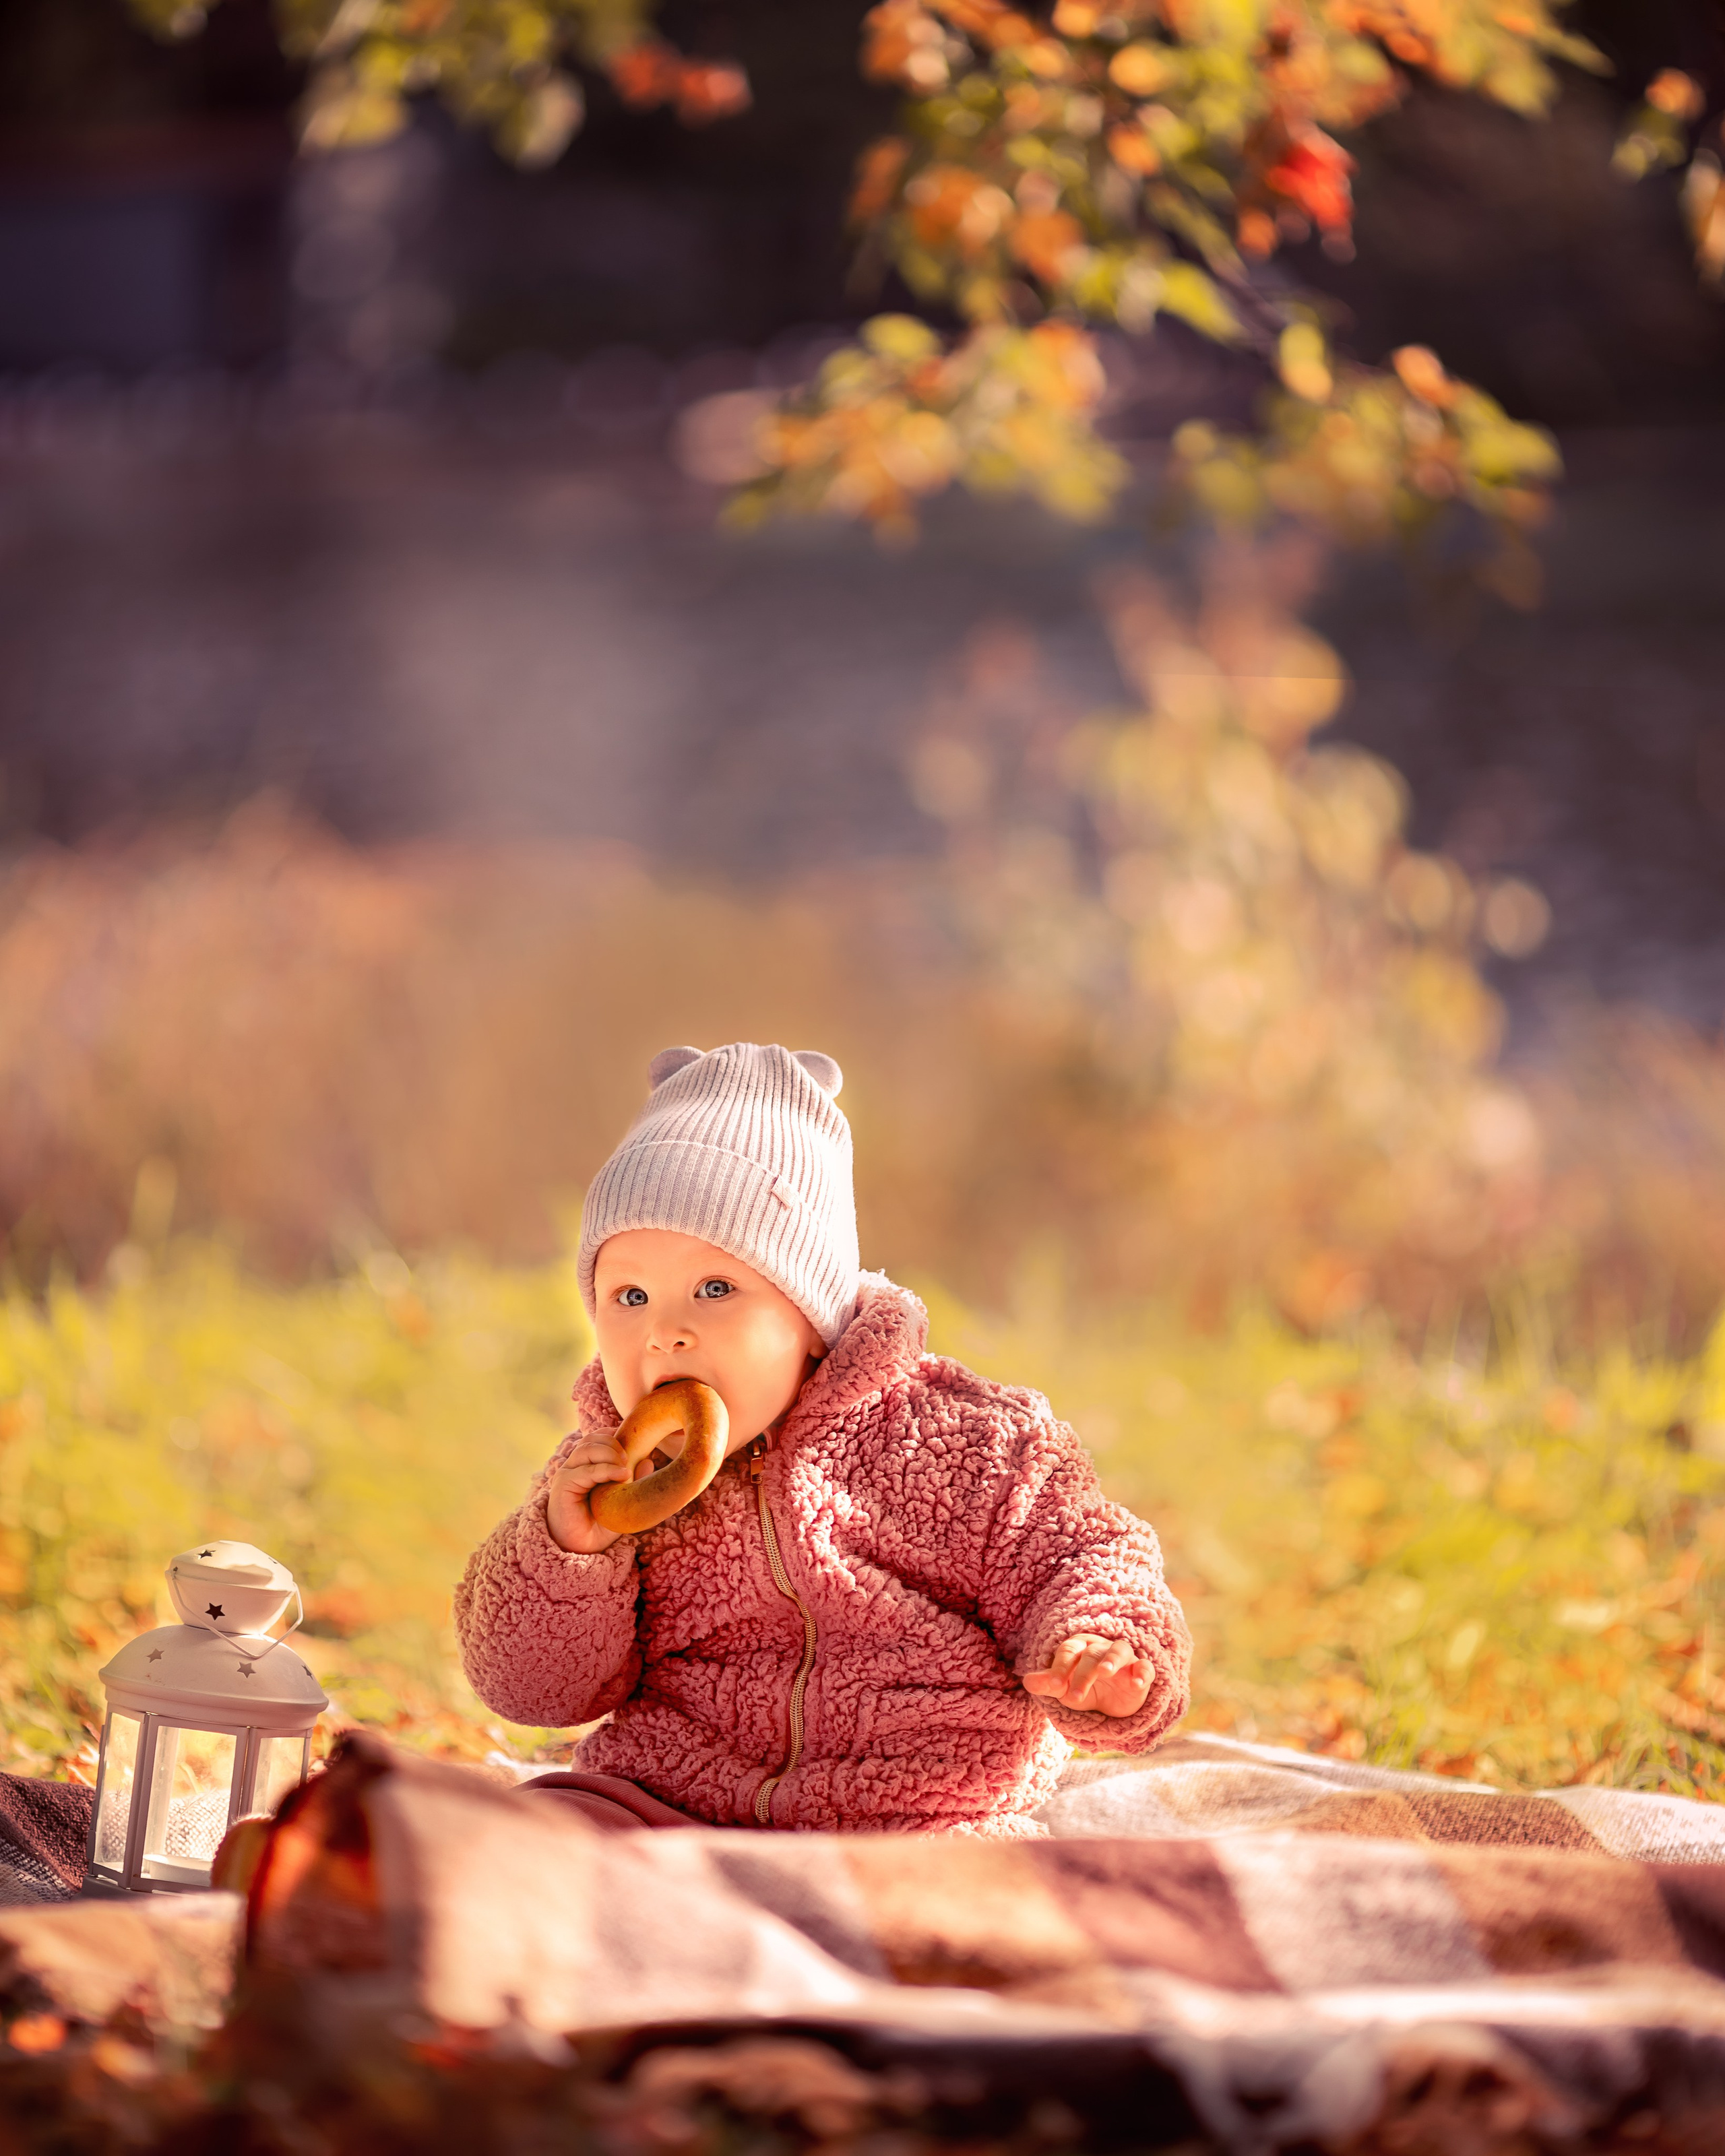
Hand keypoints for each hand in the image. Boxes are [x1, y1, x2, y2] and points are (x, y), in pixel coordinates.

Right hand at [545, 1432, 635, 1553]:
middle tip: (631, 1457)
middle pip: (593, 1439)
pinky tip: (622, 1475)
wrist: (583, 1549)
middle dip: (615, 1443)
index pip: (600, 1437)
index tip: (637, 1444)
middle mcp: (576, 1465)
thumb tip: (650, 1461)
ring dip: (610, 1453)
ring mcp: (568, 1473)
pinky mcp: (563, 1486)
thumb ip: (635, 1481)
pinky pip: (585, 1471)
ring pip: (587, 1449)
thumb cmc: (602, 1524)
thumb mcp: (623, 1500)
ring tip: (626, 1468)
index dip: (617, 1436)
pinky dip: (605, 1469)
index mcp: (588, 1463)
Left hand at [1023, 1634, 1153, 1717]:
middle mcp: (1101, 1648)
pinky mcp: (1140, 1672)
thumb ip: (1048, 1684)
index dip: (1060, 1667)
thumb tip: (1026, 1681)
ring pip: (1119, 1650)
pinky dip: (1142, 1672)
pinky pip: (1145, 1667)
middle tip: (1075, 1698)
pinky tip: (1137, 1683)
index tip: (1055, 1686)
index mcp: (1080, 1647)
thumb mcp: (1065, 1688)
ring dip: (1112, 1659)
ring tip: (1106, 1671)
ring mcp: (1123, 1658)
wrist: (1113, 1702)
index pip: (1068, 1651)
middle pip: (1091, 1654)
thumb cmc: (1085, 1687)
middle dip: (1082, 1675)